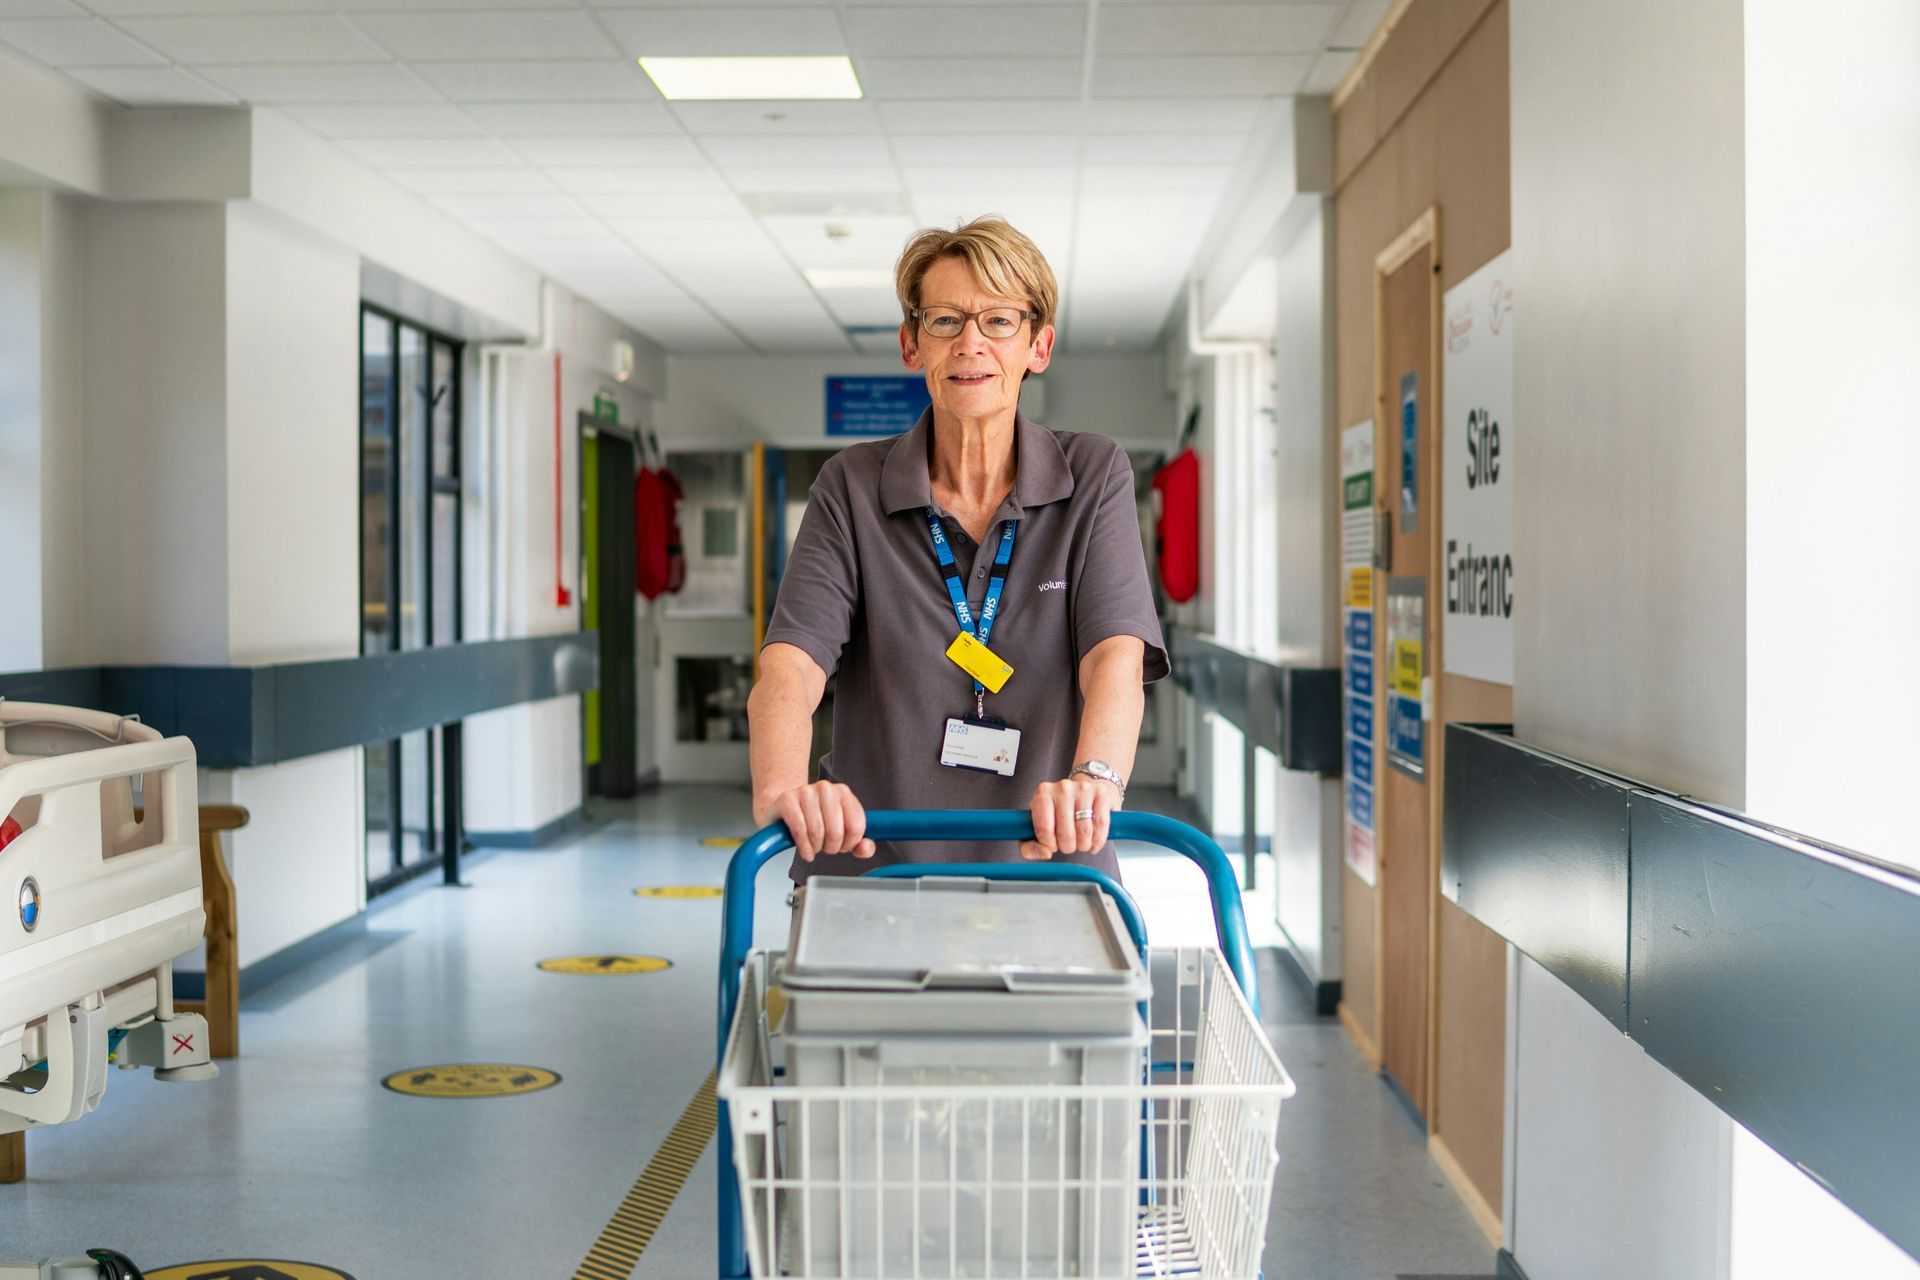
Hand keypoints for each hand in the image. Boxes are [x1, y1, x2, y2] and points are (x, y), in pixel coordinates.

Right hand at [758, 781, 874, 861]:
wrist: (783, 811)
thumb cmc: (814, 821)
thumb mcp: (841, 832)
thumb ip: (859, 844)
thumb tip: (865, 849)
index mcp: (843, 793)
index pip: (856, 825)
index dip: (850, 843)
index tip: (843, 846)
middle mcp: (826, 788)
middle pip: (837, 831)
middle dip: (832, 847)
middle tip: (825, 848)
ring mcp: (805, 791)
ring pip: (817, 832)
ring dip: (816, 848)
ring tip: (814, 847)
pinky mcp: (787, 799)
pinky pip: (799, 829)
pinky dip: (804, 846)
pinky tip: (806, 851)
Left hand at [1020, 774, 1119, 860]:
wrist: (1084, 793)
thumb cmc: (1058, 811)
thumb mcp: (1039, 824)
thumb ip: (1032, 844)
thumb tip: (1046, 852)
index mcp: (1043, 793)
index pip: (1044, 829)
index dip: (1049, 844)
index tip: (1052, 845)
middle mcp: (1063, 788)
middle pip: (1066, 833)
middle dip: (1067, 847)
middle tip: (1068, 845)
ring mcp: (1083, 789)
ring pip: (1085, 831)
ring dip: (1083, 845)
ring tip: (1081, 843)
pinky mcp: (1101, 793)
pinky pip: (1100, 825)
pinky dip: (1097, 840)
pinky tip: (1093, 841)